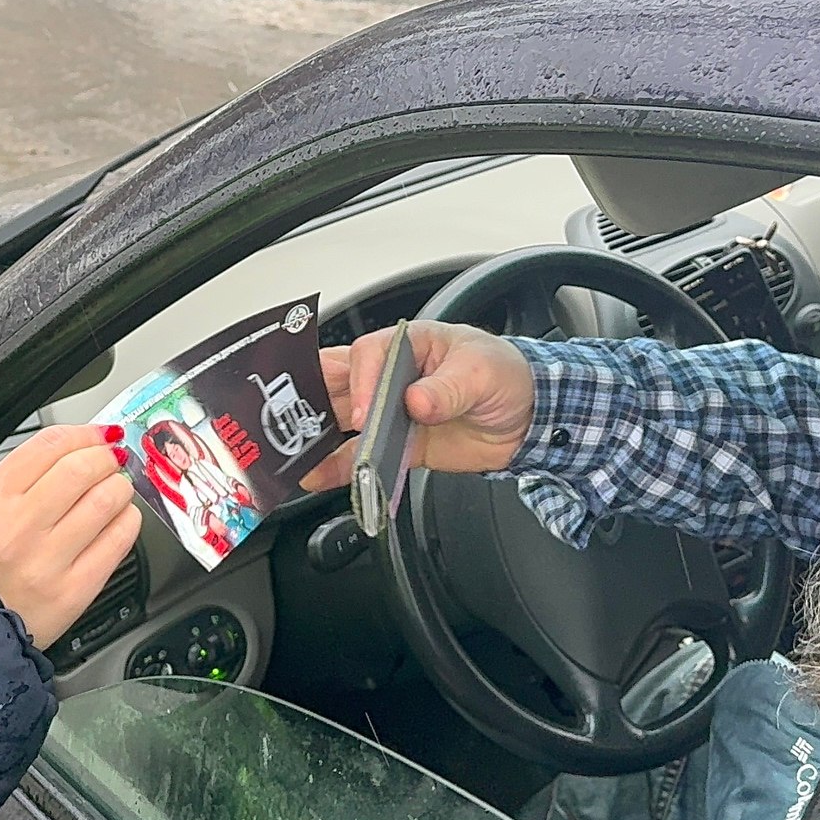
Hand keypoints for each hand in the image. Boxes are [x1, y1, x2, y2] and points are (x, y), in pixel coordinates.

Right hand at [0, 425, 141, 647]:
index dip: (83, 433)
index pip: (48, 447)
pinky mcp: (75, 590)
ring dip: (121, 486)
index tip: (98, 434)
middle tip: (113, 458)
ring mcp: (49, 561)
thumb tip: (79, 446)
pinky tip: (122, 517)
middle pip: (81, 469)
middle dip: (106, 456)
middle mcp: (20, 528)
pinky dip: (128, 521)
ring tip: (118, 487)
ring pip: (105, 500)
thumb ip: (25, 475)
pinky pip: (118, 542)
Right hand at [301, 320, 536, 492]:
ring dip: (317, 435)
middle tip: (290, 420)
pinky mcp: (398, 443)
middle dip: (312, 398)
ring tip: (295, 455)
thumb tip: (416, 401)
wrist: (528, 418)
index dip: (361, 382)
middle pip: (339, 382)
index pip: (368, 354)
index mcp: (409, 343)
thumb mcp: (482, 372)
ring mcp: (391, 411)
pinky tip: (317, 476)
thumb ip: (448, 388)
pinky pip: (362, 454)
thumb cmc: (505, 374)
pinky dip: (339, 467)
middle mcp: (392, 374)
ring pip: (341, 420)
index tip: (364, 413)